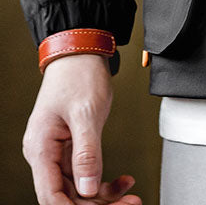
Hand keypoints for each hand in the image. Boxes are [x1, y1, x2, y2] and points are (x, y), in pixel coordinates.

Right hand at [22, 54, 141, 204]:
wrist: (82, 51)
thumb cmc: (78, 74)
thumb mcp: (86, 113)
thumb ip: (86, 153)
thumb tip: (88, 188)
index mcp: (41, 147)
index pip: (50, 195)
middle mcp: (46, 153)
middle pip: (67, 195)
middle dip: (97, 204)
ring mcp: (59, 151)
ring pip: (78, 187)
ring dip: (104, 196)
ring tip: (130, 196)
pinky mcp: (73, 146)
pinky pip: (86, 172)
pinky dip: (105, 180)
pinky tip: (123, 181)